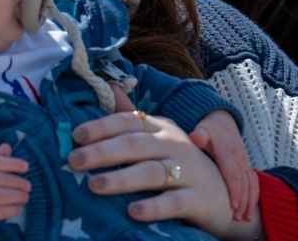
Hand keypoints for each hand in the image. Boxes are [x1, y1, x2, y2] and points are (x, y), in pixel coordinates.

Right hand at [0, 144, 31, 233]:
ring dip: (17, 196)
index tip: (26, 167)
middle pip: (0, 179)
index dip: (12, 163)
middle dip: (18, 182)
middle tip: (28, 186)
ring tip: (25, 197)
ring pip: (0, 195)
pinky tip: (17, 208)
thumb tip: (7, 146)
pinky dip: (10, 209)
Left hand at [69, 111, 261, 240]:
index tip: (75, 135)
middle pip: (134, 145)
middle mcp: (174, 145)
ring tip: (94, 185)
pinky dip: (153, 207)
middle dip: (102, 152)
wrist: (223, 197)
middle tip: (73, 160)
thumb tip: (109, 86)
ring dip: (121, 179)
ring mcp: (188, 171)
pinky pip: (173, 202)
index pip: (128, 122)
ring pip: (151, 173)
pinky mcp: (197, 199)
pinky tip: (132, 212)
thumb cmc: (182, 165)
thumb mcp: (160, 137)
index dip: (102, 127)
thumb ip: (132, 115)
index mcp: (161, 129)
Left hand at [190, 110, 257, 220]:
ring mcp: (244, 161)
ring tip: (245, 217)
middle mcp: (239, 157)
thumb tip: (195, 137)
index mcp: (227, 151)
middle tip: (238, 217)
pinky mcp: (245, 164)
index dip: (234, 189)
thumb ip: (200, 134)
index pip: (233, 173)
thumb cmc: (209, 127)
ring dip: (250, 200)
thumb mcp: (203, 128)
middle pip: (244, 182)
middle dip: (243, 200)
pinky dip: (254, 194)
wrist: (222, 119)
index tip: (233, 205)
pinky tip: (250, 206)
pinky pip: (254, 180)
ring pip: (251, 183)